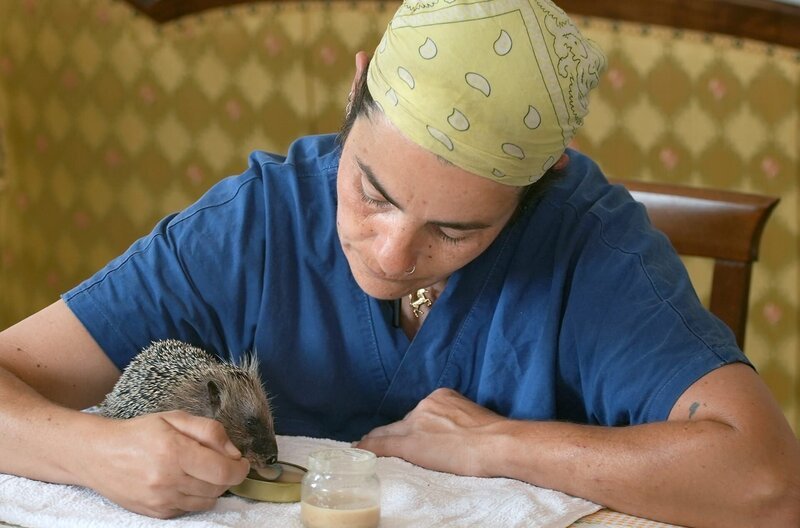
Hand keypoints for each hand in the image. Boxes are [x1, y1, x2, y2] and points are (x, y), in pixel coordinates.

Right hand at [84, 410, 249, 518]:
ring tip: (201, 471)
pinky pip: (189, 509)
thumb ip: (209, 431)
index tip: (242, 462)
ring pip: (206, 501)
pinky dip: (194, 497)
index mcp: (175, 452)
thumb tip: (234, 452)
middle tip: (221, 462)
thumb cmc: (139, 432)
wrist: (98, 454)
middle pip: (218, 488)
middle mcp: (168, 480)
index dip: (240, 469)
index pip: (223, 471)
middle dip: (227, 475)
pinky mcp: (155, 513)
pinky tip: (184, 481)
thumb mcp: (175, 418)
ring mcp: (160, 500)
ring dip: (212, 487)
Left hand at [356, 388, 505, 476]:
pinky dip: (368, 449)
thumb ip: (458, 420)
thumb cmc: (496, 435)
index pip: (418, 414)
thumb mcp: (474, 417)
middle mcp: (425, 405)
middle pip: (400, 422)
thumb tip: (457, 434)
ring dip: (378, 441)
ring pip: (388, 433)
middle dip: (388, 432)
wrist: (496, 443)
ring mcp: (416, 423)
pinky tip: (358, 453)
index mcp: (442, 396)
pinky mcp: (410, 443)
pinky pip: (381, 445)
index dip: (409, 425)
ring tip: (364, 448)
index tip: (405, 432)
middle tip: (373, 440)